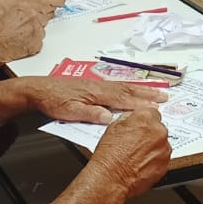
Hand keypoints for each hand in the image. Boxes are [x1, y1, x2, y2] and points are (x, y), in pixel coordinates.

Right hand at [0, 0, 62, 63]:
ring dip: (35, 33)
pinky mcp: (38, 43)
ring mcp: (37, 30)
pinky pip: (39, 42)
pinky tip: (24, 43)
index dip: (37, 14)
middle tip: (26, 28)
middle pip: (43, 18)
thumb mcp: (7, 14)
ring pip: (41, 30)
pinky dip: (33, 43)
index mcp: (26, 8)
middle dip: (37, 23)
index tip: (36, 16)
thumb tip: (26, 11)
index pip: (40, 8)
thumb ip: (20, 11)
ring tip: (22, 37)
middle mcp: (33, 17)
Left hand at [31, 77, 168, 124]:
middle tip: (164, 96)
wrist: (37, 89)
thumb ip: (89, 114)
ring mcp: (97, 85)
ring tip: (155, 92)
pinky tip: (132, 91)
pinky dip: (129, 88)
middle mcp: (99, 87)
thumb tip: (110, 118)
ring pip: (123, 86)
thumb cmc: (52, 100)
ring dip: (140, 90)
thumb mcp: (68, 111)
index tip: (157, 106)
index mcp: (96, 93)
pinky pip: (116, 86)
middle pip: (128, 89)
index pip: (123, 98)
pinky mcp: (92, 86)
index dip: (141, 102)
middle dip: (147, 94)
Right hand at [88, 107, 171, 200]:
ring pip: (161, 143)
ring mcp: (164, 149)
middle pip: (158, 128)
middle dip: (149, 134)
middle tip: (135, 142)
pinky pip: (162, 158)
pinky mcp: (165, 164)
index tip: (140, 126)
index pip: (152, 112)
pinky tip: (140, 163)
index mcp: (146, 119)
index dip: (144, 120)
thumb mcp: (113, 127)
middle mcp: (158, 132)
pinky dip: (154, 160)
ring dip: (152, 147)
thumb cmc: (110, 156)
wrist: (111, 178)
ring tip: (136, 155)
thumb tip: (133, 119)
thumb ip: (129, 119)